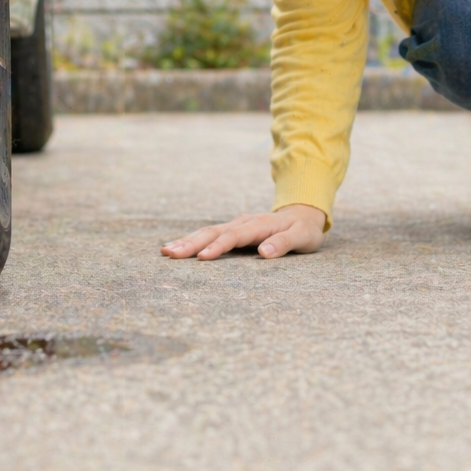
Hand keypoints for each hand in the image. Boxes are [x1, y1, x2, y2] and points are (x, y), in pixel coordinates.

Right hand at [160, 204, 325, 260]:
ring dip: (187, 241)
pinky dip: (193, 240)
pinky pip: (209, 234)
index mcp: (258, 225)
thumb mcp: (302, 237)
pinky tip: (178, 247)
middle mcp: (243, 223)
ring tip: (166, 251)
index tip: (201, 257)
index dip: (218, 247)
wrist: (304, 212)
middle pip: (213, 232)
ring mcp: (236, 225)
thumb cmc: (304, 229)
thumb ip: (284, 243)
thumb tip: (264, 252)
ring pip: (207, 231)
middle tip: (169, 254)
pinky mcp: (233, 230)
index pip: (234, 237)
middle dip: (190, 243)